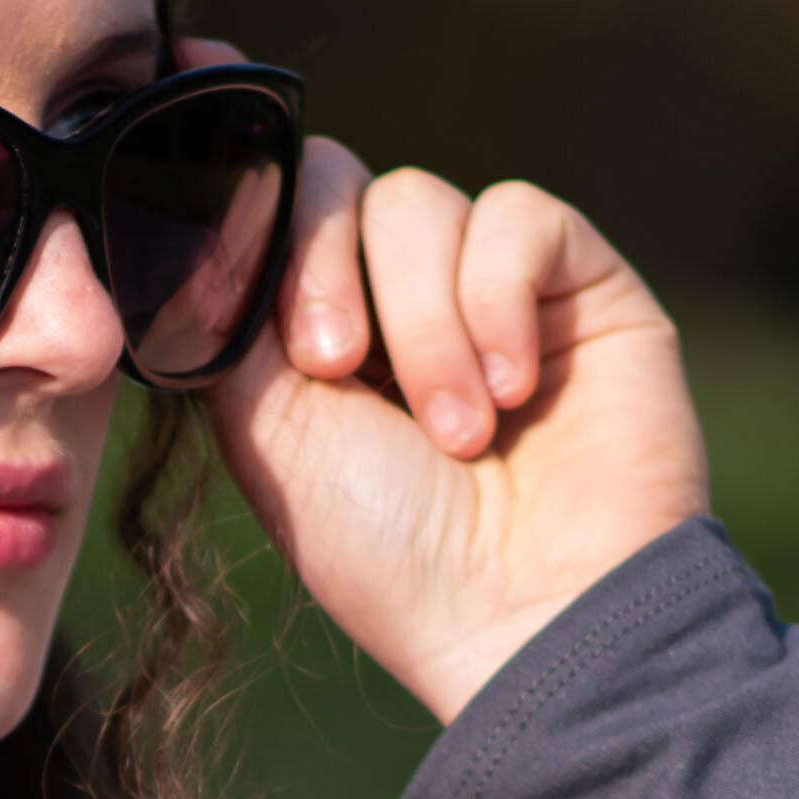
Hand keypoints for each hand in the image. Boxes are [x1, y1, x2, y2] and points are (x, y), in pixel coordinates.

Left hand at [200, 137, 710, 724]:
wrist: (529, 616)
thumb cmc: (394, 556)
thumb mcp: (273, 436)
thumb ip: (235, 321)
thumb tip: (216, 226)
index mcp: (319, 337)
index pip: (275, 216)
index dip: (266, 248)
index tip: (294, 352)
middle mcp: (401, 300)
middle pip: (336, 182)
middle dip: (326, 269)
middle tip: (338, 369)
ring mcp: (493, 286)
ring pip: (417, 204)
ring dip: (422, 324)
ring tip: (459, 435)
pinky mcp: (581, 283)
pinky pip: (515, 217)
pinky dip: (497, 300)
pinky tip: (513, 391)